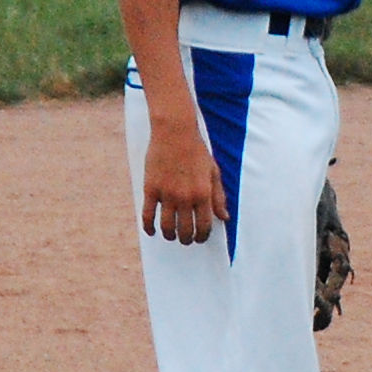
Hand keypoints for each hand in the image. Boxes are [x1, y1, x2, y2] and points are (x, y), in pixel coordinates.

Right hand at [142, 124, 228, 244]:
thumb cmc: (197, 151)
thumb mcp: (213, 172)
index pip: (204, 226)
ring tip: (171, 236)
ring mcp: (167, 194)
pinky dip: (149, 227)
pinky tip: (151, 231)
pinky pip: (148, 215)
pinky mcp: (151, 189)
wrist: (175, 132)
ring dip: (169, 236)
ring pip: (167, 227)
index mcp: (203, 193)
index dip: (202, 236)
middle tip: (185, 239)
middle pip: (185, 230)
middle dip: (186, 239)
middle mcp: (185, 197)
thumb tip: (224, 218)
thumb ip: (219, 197)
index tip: (199, 238)